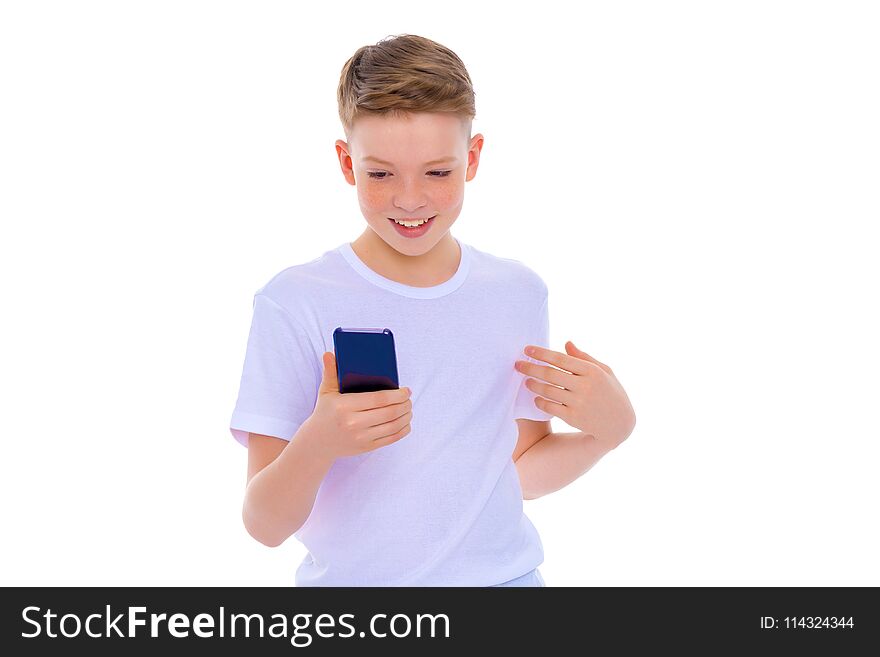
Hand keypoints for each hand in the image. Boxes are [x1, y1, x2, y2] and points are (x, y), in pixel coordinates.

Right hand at [299, 351, 412, 460]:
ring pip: (393, 426)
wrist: (317, 442)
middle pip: (389, 412)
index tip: (406, 390)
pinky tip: (406, 423)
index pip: (378, 399)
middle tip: (409, 398)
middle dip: (405, 404)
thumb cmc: (325, 412)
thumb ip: (330, 372)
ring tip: (409, 409)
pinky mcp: (366, 447)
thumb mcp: (326, 392)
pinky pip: (390, 439)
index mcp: (345, 406)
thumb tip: (329, 354)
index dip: (397, 394)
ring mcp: (361, 437)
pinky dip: (402, 430)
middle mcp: (353, 423)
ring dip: (406, 416)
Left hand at [514, 341, 635, 445]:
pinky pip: (550, 407)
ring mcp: (578, 402)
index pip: (560, 359)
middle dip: (530, 367)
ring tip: (525, 381)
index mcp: (592, 371)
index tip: (526, 349)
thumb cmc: (611, 393)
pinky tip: (536, 397)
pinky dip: (540, 401)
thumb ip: (584, 357)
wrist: (619, 424)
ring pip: (547, 390)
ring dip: (532, 384)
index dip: (541, 353)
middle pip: (550, 374)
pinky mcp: (573, 418)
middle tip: (517, 364)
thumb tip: (566, 343)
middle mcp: (585, 386)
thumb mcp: (604, 371)